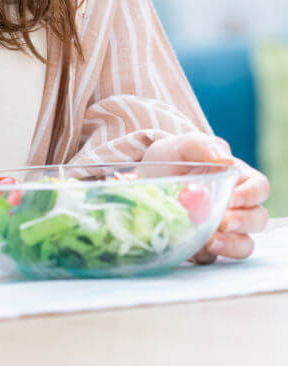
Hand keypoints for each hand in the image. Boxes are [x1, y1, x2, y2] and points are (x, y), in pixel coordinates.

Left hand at [141, 132, 269, 262]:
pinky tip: (194, 248)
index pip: (259, 187)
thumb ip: (203, 146)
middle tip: (223, 222)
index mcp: (236, 178)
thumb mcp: (182, 145)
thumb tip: (225, 160)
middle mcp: (235, 205)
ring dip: (231, 245)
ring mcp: (222, 228)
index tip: (234, 197)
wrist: (142, 178)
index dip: (252, 194)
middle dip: (244, 222)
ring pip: (244, 244)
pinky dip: (206, 255)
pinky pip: (214, 257)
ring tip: (210, 241)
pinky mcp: (205, 245)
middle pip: (258, 218)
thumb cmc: (170, 158)